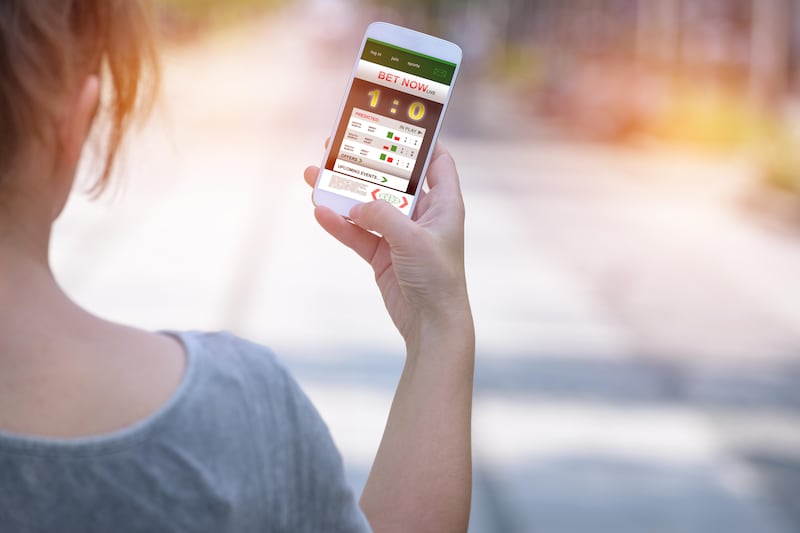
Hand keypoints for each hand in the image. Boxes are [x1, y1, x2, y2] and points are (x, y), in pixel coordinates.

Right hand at [303, 142, 470, 350]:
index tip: (398, 123)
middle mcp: (423, 216)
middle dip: (366, 164)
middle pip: (392, 180)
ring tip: (315, 174)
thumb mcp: (412, 239)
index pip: (438, 162)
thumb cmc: (437, 278)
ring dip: (343, 192)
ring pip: (367, 206)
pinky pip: (357, 233)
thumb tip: (356, 206)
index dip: (423, 142)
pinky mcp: (382, 255)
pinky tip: (320, 211)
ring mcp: (400, 235)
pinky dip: (339, 224)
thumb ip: (383, 215)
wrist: (431, 324)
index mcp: (444, 204)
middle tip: (340, 145)